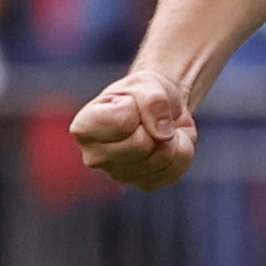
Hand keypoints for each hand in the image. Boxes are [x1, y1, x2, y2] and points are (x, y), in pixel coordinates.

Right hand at [70, 70, 197, 189]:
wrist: (159, 106)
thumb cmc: (143, 93)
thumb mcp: (147, 82)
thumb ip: (153, 101)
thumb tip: (163, 134)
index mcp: (84, 127)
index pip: (122, 122)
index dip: (138, 107)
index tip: (133, 102)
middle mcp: (94, 156)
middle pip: (141, 146)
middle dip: (155, 125)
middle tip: (149, 118)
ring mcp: (118, 174)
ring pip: (160, 159)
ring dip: (171, 138)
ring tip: (159, 128)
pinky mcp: (143, 183)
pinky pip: (174, 169)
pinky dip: (180, 150)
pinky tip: (167, 143)